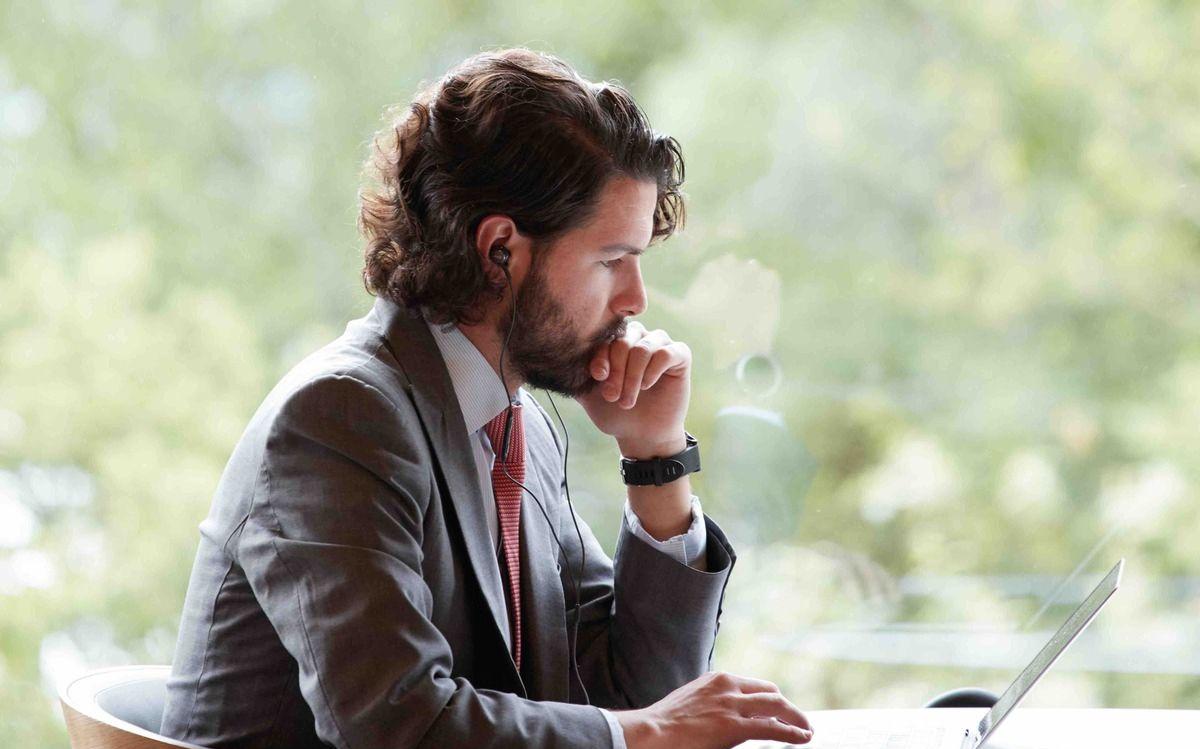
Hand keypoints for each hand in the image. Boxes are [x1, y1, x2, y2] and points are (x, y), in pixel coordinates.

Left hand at [578, 321, 690, 455]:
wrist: (642, 435)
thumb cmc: (615, 412)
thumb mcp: (588, 393)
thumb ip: (574, 375)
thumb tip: (552, 360)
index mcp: (617, 341)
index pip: (606, 336)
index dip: (601, 355)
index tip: (597, 377)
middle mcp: (639, 337)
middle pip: (624, 340)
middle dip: (617, 371)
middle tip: (612, 396)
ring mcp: (660, 344)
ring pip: (643, 348)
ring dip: (632, 377)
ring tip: (627, 400)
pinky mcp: (680, 355)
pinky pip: (665, 353)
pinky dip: (652, 371)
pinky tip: (647, 387)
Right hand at [614, 671, 813, 748]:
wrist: (651, 732)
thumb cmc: (666, 723)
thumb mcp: (693, 701)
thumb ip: (714, 702)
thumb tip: (728, 714)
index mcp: (718, 679)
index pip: (756, 686)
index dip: (772, 699)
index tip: (780, 710)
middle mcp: (729, 687)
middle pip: (771, 693)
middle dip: (788, 707)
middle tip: (799, 720)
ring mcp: (732, 706)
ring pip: (777, 707)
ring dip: (796, 718)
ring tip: (807, 730)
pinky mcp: (734, 727)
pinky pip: (772, 728)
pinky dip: (791, 732)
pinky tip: (802, 737)